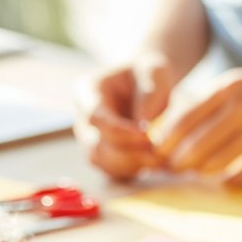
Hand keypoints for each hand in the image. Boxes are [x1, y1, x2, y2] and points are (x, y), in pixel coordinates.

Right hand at [75, 57, 173, 180]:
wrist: (148, 82)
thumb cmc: (150, 73)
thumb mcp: (154, 71)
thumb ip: (150, 94)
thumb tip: (144, 125)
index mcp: (88, 91)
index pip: (94, 116)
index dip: (120, 131)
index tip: (147, 136)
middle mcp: (83, 116)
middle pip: (94, 145)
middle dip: (128, 153)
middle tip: (158, 154)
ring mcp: (91, 137)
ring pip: (100, 162)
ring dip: (131, 165)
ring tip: (159, 160)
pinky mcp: (105, 153)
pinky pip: (112, 170)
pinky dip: (133, 171)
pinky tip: (154, 165)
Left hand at [157, 68, 241, 184]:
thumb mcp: (235, 85)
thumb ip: (204, 103)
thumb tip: (166, 134)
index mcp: (229, 87)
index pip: (186, 118)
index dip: (167, 140)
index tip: (159, 152)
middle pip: (198, 144)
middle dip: (180, 161)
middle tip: (174, 168)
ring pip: (219, 162)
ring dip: (203, 171)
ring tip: (198, 172)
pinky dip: (230, 181)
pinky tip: (227, 179)